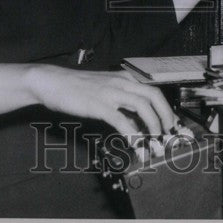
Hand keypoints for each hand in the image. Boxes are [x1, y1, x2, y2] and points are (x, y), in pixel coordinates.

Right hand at [27, 65, 176, 137]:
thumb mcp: (105, 90)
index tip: (171, 124)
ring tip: (154, 140)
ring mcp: (110, 92)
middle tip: (167, 133)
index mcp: (124, 78)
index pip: (153, 90)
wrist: (52, 82)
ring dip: (152, 124)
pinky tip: (135, 144)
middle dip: (165, 115)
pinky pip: (121, 120)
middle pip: (154, 95)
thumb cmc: (77, 87)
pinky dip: (131, 133)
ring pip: (142, 105)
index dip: (165, 108)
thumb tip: (137, 122)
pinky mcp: (98, 105)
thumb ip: (122, 102)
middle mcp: (121, 82)